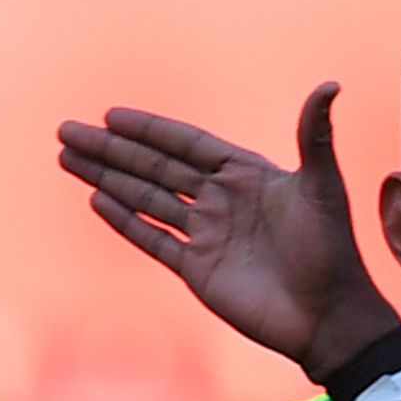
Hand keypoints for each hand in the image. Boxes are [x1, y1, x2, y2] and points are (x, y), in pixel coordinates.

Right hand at [55, 88, 399, 369]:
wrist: (327, 316)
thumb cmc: (332, 249)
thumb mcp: (322, 186)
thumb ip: (314, 135)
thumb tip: (329, 83)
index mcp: (245, 174)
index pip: (186, 144)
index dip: (148, 130)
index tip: (111, 116)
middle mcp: (220, 200)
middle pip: (154, 167)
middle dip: (111, 149)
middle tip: (69, 131)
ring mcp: (205, 235)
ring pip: (145, 199)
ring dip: (107, 179)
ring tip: (68, 159)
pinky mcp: (197, 269)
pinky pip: (153, 239)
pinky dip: (125, 221)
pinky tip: (96, 201)